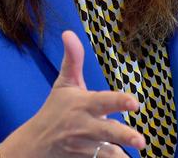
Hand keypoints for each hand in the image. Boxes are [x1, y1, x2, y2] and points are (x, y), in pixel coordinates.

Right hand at [0, 31, 145, 156]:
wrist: (36, 143)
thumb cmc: (55, 109)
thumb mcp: (64, 83)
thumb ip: (72, 59)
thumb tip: (68, 32)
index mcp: (82, 104)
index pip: (103, 101)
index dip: (119, 102)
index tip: (135, 103)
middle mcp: (84, 125)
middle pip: (107, 131)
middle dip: (124, 135)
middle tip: (141, 141)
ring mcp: (85, 145)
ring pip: (106, 152)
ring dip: (120, 155)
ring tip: (137, 155)